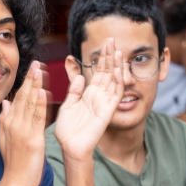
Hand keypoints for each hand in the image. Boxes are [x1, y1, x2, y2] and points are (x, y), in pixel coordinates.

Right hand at [0, 61, 46, 185]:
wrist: (15, 182)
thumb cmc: (13, 163)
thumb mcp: (4, 139)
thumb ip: (4, 119)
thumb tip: (4, 102)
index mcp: (9, 122)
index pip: (17, 98)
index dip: (25, 82)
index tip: (31, 68)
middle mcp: (14, 123)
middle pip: (23, 97)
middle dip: (30, 79)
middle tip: (36, 62)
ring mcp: (22, 131)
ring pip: (30, 104)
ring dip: (36, 86)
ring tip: (41, 70)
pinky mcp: (33, 139)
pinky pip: (38, 119)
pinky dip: (41, 104)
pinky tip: (44, 91)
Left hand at [54, 38, 123, 161]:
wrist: (70, 146)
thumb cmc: (67, 130)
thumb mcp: (68, 105)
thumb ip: (74, 91)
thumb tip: (79, 76)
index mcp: (88, 94)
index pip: (97, 72)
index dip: (101, 59)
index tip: (103, 44)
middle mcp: (98, 97)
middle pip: (107, 72)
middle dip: (109, 56)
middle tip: (111, 39)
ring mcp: (104, 103)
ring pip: (113, 80)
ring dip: (116, 65)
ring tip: (117, 50)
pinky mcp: (108, 110)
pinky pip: (116, 93)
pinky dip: (118, 80)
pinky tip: (118, 68)